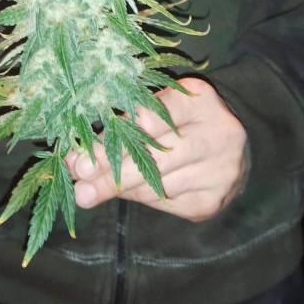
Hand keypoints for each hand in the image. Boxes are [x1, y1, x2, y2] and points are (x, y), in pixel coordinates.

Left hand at [67, 78, 247, 221]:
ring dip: (118, 188)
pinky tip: (125, 192)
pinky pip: (165, 203)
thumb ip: (126, 122)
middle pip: (154, 157)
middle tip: (78, 178)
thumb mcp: (161, 105)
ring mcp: (220, 172)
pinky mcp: (212, 201)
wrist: (228, 146)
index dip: (113, 138)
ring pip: (157, 184)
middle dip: (109, 170)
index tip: (81, 154)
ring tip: (87, 192)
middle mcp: (218, 135)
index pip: (151, 120)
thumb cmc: (182, 118)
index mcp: (200, 100)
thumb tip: (75, 159)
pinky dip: (141, 197)